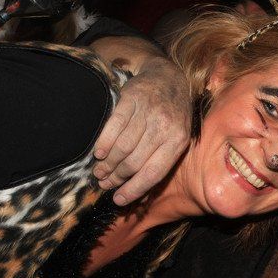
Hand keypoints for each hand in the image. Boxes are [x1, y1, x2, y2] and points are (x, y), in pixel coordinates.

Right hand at [92, 56, 190, 205]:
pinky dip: (104, 142)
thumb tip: (142, 193)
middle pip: (135, 161)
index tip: (118, 200)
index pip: (154, 172)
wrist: (169, 77)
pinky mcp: (132, 98)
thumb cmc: (174, 114)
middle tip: (105, 184)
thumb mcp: (179, 136)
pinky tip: (98, 153)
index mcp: (178, 141)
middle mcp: (164, 127)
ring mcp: (148, 111)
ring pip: (123, 146)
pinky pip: (114, 125)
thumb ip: (164, 160)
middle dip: (117, 177)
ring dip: (108, 163)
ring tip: (99, 172)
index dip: (134, 189)